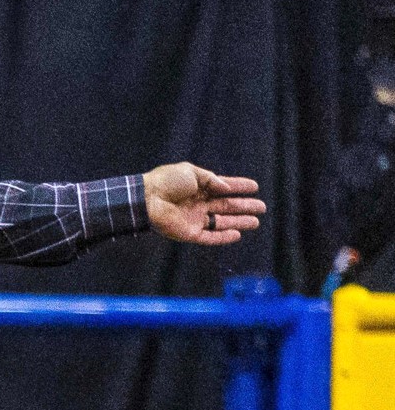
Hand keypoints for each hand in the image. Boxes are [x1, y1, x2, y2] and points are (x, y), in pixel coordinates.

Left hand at [142, 163, 264, 243]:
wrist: (147, 198)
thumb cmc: (166, 182)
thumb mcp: (191, 172)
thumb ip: (210, 179)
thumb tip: (227, 188)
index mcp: (198, 187)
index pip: (223, 187)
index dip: (239, 187)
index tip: (255, 187)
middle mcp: (198, 204)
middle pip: (226, 206)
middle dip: (244, 207)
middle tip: (262, 207)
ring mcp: (194, 219)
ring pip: (221, 222)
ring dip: (239, 222)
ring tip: (256, 221)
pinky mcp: (189, 233)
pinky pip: (209, 237)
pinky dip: (222, 237)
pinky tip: (237, 234)